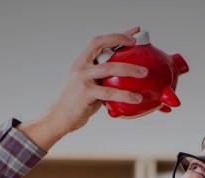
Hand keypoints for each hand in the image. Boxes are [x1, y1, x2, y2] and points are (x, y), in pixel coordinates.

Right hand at [19, 27, 148, 149]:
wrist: (60, 117)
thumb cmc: (78, 101)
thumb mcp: (89, 83)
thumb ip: (102, 77)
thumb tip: (125, 74)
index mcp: (82, 61)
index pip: (99, 41)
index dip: (117, 35)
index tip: (134, 33)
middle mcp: (81, 66)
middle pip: (103, 47)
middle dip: (123, 43)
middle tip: (140, 46)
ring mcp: (82, 78)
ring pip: (109, 68)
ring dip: (129, 69)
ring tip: (144, 73)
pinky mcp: (85, 93)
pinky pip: (109, 92)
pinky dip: (124, 94)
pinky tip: (135, 98)